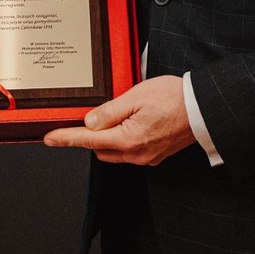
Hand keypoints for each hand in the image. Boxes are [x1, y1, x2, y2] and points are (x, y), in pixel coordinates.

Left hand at [42, 75, 194, 165]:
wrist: (204, 108)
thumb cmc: (174, 98)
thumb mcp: (136, 96)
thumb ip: (109, 111)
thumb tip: (89, 121)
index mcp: (127, 139)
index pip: (88, 140)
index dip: (66, 138)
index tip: (50, 138)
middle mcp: (136, 154)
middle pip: (100, 149)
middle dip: (91, 135)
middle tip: (93, 115)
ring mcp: (147, 157)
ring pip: (115, 151)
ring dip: (109, 137)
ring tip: (121, 113)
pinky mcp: (156, 154)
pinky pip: (131, 151)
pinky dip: (124, 139)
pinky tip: (133, 122)